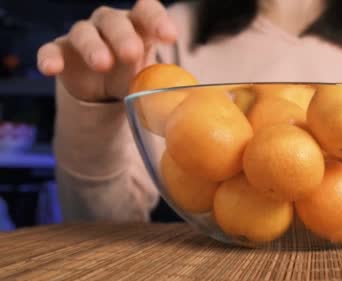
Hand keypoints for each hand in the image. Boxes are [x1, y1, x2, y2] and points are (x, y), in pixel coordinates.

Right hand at [37, 0, 176, 101]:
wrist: (103, 92)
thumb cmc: (134, 77)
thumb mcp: (151, 80)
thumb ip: (165, 84)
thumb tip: (184, 102)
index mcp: (138, 26)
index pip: (147, 11)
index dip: (157, 20)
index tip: (170, 36)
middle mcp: (110, 25)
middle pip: (115, 21)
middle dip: (124, 36)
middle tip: (132, 53)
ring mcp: (83, 36)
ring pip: (84, 33)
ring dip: (93, 46)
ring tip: (102, 64)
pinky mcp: (61, 52)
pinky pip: (51, 50)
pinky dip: (50, 58)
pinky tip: (51, 69)